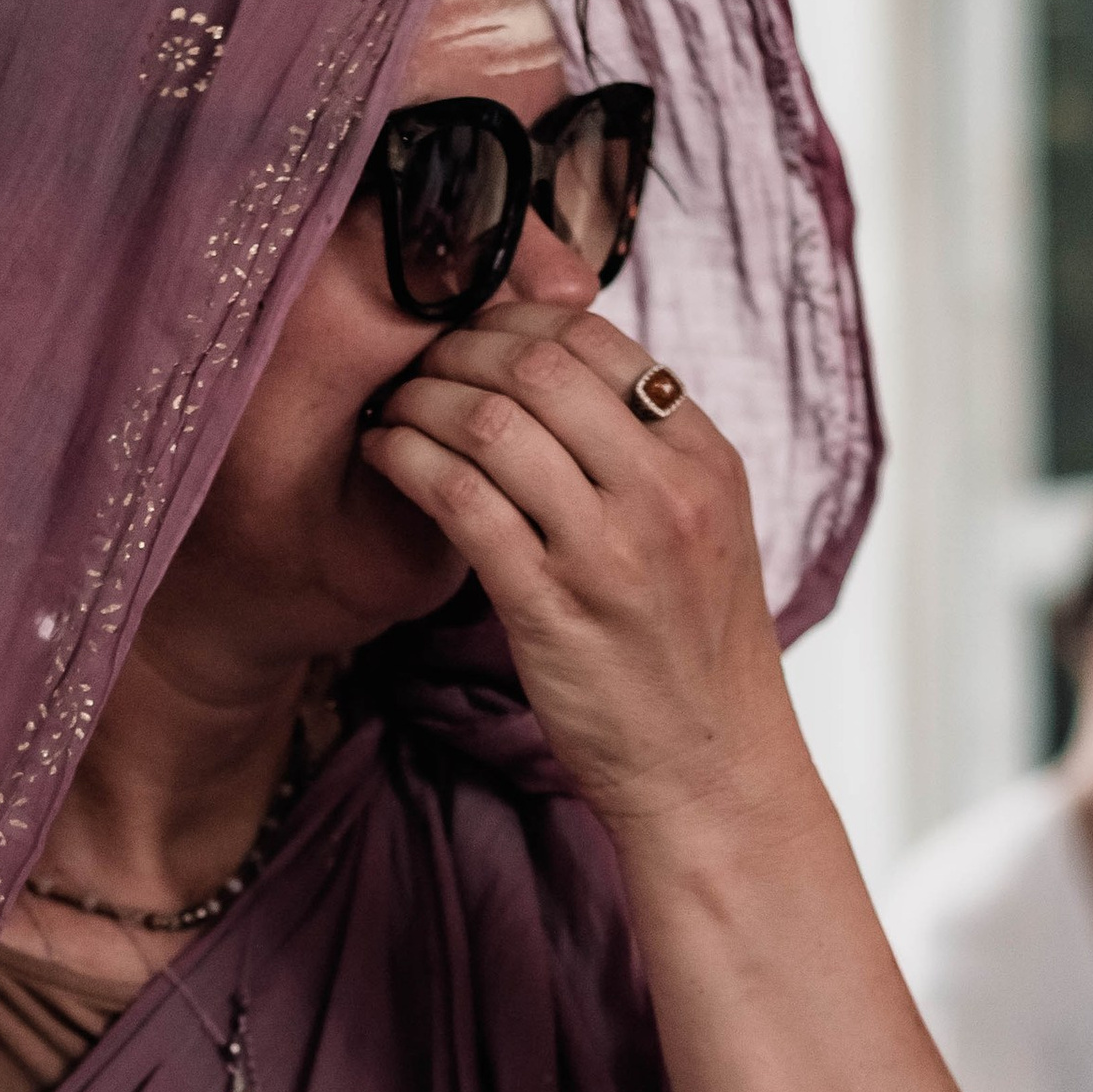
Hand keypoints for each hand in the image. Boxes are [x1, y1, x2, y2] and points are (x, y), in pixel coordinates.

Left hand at [361, 302, 807, 845]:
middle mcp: (664, 493)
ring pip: (491, 421)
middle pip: (539, 363)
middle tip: (416, 360)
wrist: (709, 775)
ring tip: (392, 406)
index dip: (518, 317)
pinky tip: (383, 456)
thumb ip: (651, 458)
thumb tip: (571, 383)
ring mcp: (607, 550)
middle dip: (459, 346)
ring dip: (422, 399)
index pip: (601, 339)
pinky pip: (460, 499)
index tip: (472, 332)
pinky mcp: (549, 606)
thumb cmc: (694, 660)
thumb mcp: (707, 536)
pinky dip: (406, 461)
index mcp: (705, 461)